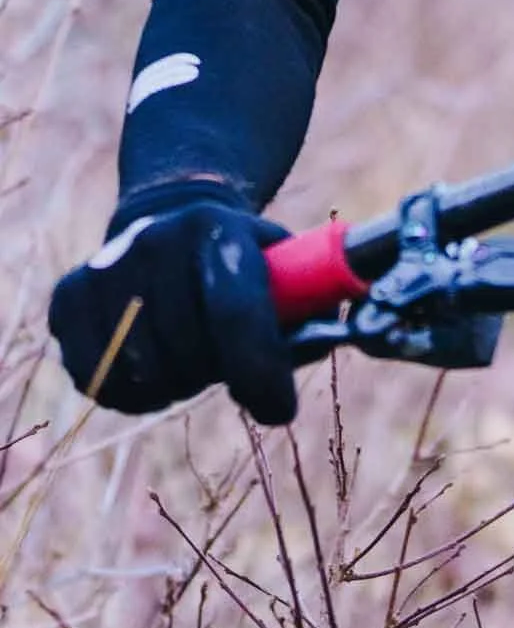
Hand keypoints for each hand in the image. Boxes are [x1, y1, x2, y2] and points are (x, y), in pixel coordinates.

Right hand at [49, 199, 296, 423]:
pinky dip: (131, 394)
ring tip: (191, 358)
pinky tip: (151, 366)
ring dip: (178, 385)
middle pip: (190, 354)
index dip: (260, 372)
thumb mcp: (286, 268)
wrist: (170, 217)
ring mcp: (104, 269)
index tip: (278, 410)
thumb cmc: (244, 260)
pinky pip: (97, 381)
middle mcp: (154, 242)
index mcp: (217, 230)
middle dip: (219, 376)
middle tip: (228, 365)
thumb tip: (331, 343)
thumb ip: (310, 313)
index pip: (236, 313)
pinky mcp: (67, 299)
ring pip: (143, 376)